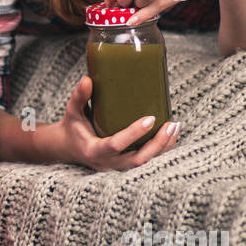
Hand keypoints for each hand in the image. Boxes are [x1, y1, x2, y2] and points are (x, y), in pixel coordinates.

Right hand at [44, 76, 178, 170]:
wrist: (71, 148)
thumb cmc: (73, 127)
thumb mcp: (72, 112)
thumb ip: (79, 97)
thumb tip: (87, 79)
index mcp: (94, 150)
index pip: (116, 145)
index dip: (134, 134)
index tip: (150, 118)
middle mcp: (108, 163)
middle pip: (138, 160)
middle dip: (157, 144)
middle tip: (170, 124)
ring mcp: (119, 167)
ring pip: (147, 162)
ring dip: (164, 146)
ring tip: (175, 126)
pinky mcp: (127, 164)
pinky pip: (149, 160)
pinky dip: (163, 148)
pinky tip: (173, 133)